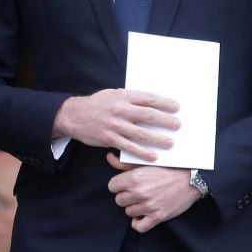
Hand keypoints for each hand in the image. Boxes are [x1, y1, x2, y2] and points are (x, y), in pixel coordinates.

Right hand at [52, 89, 179, 161]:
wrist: (74, 115)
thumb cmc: (96, 104)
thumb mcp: (113, 95)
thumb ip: (130, 98)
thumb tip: (150, 102)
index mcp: (123, 97)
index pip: (149, 99)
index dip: (164, 103)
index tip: (176, 107)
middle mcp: (121, 110)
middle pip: (149, 115)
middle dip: (166, 121)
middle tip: (178, 125)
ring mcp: (115, 125)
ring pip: (141, 133)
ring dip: (158, 139)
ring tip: (170, 143)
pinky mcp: (110, 138)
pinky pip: (130, 147)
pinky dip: (143, 152)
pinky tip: (153, 156)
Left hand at [106, 152, 198, 231]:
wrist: (190, 179)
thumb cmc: (167, 169)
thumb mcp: (145, 163)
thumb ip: (124, 163)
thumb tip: (108, 157)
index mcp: (134, 177)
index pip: (112, 186)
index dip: (118, 186)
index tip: (126, 185)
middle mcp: (139, 192)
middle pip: (119, 200)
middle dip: (127, 196)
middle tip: (137, 193)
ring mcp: (149, 206)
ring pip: (128, 212)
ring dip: (135, 208)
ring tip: (144, 201)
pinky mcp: (158, 217)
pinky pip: (139, 227)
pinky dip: (139, 222)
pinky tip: (143, 215)